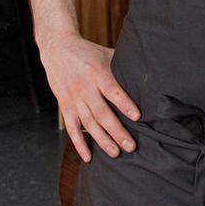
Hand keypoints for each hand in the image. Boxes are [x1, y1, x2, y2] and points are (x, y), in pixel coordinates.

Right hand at [40, 32, 140, 161]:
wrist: (57, 49)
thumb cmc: (86, 52)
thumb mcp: (106, 53)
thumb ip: (122, 66)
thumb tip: (147, 73)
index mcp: (98, 73)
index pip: (113, 90)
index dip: (124, 104)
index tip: (137, 117)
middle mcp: (85, 88)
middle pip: (102, 113)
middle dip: (117, 131)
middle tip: (130, 146)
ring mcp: (74, 99)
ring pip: (89, 124)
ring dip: (102, 140)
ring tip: (115, 153)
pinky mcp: (65, 106)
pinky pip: (72, 128)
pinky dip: (79, 143)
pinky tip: (88, 156)